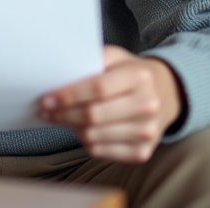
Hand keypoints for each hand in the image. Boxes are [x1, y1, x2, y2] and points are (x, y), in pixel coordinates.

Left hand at [37, 45, 183, 162]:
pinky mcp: (143, 152)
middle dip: (63, 114)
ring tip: (59, 118)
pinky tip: (79, 130)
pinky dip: (84, 141)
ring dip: (70, 128)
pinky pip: (101, 151)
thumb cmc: (130, 73)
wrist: (165, 94)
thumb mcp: (115, 57)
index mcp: (140, 77)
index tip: (47, 99)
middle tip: (45, 111)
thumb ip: (90, 61)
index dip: (69, 95)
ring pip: (94, 136)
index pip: (98, 88)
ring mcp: (147, 132)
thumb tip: (57, 75)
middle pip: (94, 116)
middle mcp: (148, 105)